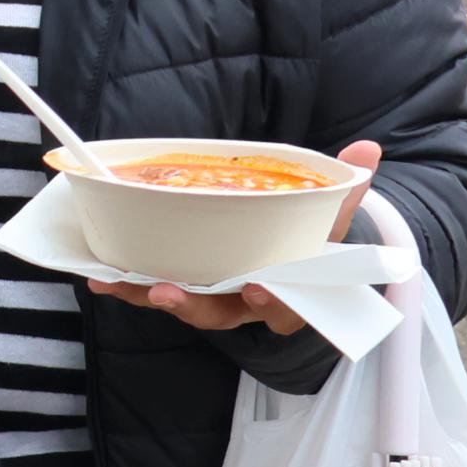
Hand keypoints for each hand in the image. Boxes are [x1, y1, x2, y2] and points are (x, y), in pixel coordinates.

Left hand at [84, 138, 380, 336]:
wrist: (293, 256)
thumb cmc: (311, 239)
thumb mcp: (333, 218)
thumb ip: (347, 190)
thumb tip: (366, 151)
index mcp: (293, 293)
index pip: (287, 306)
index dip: (273, 301)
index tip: (258, 287)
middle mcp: (249, 305)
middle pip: (222, 314)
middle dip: (193, 305)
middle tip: (168, 292)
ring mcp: (216, 300)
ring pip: (182, 306)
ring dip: (148, 295)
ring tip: (119, 280)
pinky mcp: (186, 288)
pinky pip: (155, 292)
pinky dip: (128, 284)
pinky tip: (99, 275)